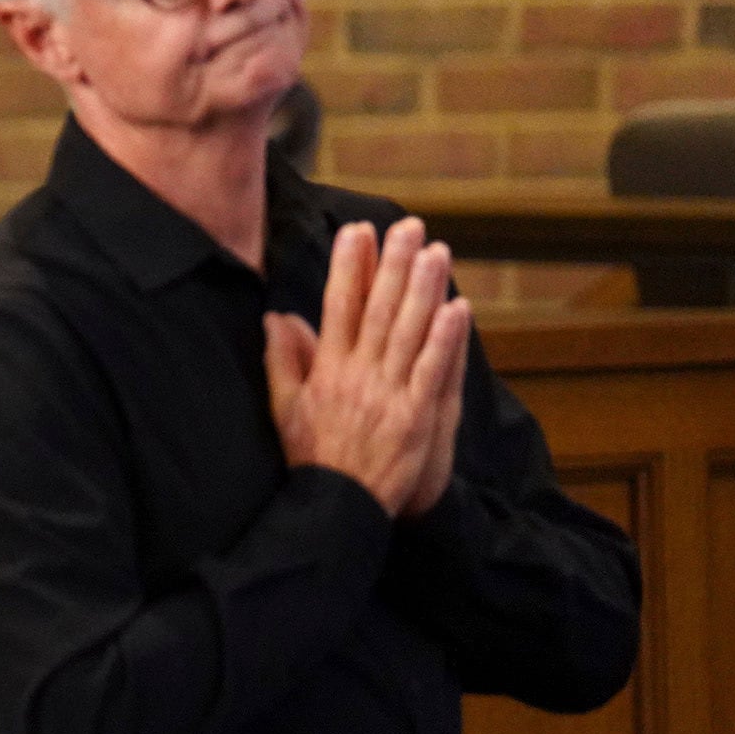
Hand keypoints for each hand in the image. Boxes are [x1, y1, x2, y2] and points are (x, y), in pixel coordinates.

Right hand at [265, 219, 468, 519]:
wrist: (337, 507)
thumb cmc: (312, 458)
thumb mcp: (284, 408)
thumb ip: (282, 360)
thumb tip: (277, 317)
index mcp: (326, 370)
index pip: (338, 306)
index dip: (349, 267)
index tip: (358, 231)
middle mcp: (357, 375)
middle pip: (377, 309)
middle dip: (392, 264)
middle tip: (408, 226)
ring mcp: (388, 394)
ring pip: (409, 332)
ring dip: (423, 289)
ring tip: (436, 251)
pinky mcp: (416, 416)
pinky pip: (433, 371)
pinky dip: (446, 339)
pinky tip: (457, 309)